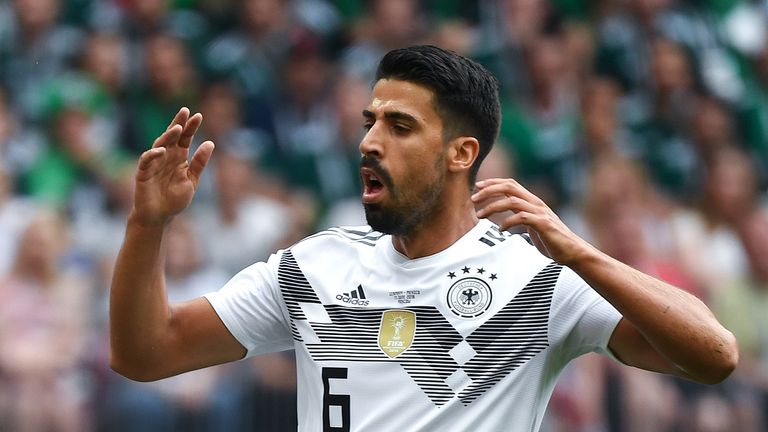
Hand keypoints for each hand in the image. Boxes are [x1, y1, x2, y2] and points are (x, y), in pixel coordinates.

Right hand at [131, 108, 213, 226]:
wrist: (159, 216)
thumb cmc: (174, 199)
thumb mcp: (191, 180)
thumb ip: (199, 163)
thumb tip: (210, 143)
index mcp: (178, 157)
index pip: (185, 138)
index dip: (191, 127)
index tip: (199, 116)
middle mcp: (166, 157)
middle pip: (172, 136)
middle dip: (178, 123)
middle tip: (185, 111)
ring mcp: (154, 163)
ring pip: (159, 144)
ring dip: (167, 136)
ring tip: (177, 128)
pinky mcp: (143, 172)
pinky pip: (146, 160)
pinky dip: (153, 154)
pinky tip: (161, 149)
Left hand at [472, 178, 591, 265]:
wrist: (573, 253)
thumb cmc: (552, 241)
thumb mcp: (533, 226)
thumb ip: (521, 218)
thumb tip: (505, 220)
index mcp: (533, 201)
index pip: (511, 184)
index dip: (493, 183)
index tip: (477, 187)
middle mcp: (536, 203)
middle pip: (509, 187)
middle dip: (489, 190)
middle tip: (473, 198)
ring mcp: (540, 212)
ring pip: (512, 201)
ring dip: (493, 207)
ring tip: (480, 215)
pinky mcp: (543, 224)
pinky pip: (521, 218)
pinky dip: (507, 222)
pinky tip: (501, 230)